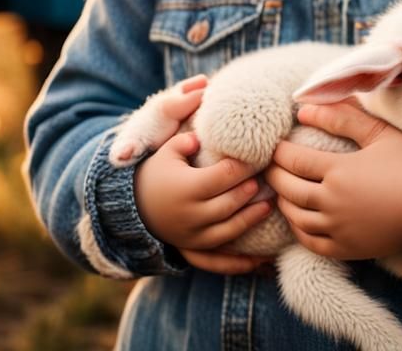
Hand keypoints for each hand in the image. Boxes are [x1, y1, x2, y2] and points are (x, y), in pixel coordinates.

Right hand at [135, 130, 273, 274]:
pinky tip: (260, 261)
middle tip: (265, 180)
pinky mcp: (194, 250)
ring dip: (251, 219)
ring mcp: (193, 236)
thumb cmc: (155, 173)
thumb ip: (184, 141)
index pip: (221, 177)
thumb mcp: (166, 151)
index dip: (241, 167)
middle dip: (249, 191)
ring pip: (229, 231)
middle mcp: (191, 215)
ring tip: (268, 206)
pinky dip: (239, 263)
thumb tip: (200, 138)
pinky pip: (218, 262)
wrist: (133, 206)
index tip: (256, 157)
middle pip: (228, 204)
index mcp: (186, 188)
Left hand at [264, 101, 401, 259]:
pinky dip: (297, 230)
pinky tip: (297, 218)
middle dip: (274, 175)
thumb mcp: (377, 132)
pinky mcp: (347, 248)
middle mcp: (333, 201)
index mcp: (338, 171)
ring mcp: (339, 228)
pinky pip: (311, 242)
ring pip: (295, 217)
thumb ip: (341, 117)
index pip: (293, 160)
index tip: (275, 146)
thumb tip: (303, 109)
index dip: (279, 152)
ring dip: (283, 202)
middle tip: (269, 166)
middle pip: (288, 188)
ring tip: (282, 189)